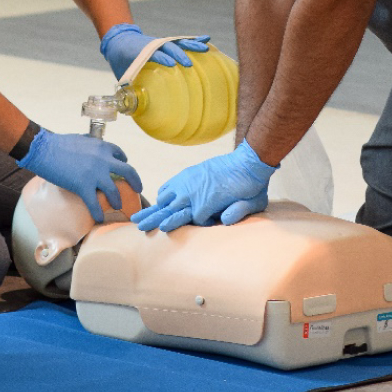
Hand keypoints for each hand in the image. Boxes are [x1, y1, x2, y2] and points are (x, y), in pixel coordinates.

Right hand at [17, 128, 141, 218]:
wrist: (43, 150)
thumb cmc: (57, 142)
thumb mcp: (81, 139)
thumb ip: (91, 144)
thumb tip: (92, 146)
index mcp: (102, 147)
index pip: (120, 155)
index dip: (124, 162)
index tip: (124, 168)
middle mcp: (103, 160)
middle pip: (128, 172)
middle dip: (135, 182)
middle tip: (137, 189)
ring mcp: (95, 174)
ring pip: (114, 190)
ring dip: (117, 200)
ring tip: (117, 205)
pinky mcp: (83, 186)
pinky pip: (94, 203)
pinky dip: (98, 212)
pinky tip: (99, 218)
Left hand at [99, 22, 210, 79]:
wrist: (120, 42)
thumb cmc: (122, 62)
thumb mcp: (123, 75)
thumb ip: (128, 88)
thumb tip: (132, 106)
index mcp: (140, 53)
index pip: (152, 54)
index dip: (161, 58)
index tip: (170, 65)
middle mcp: (153, 46)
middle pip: (167, 47)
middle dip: (178, 54)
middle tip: (188, 64)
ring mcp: (161, 44)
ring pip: (176, 43)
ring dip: (191, 45)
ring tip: (205, 50)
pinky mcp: (166, 44)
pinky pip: (180, 42)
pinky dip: (193, 40)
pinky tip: (207, 40)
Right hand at [131, 140, 275, 231]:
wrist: (248, 161)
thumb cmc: (251, 187)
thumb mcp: (252, 202)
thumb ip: (238, 212)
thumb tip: (225, 220)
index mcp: (206, 202)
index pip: (191, 221)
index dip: (191, 227)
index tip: (185, 229)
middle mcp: (193, 192)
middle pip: (168, 210)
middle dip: (154, 220)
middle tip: (139, 226)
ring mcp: (189, 182)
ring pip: (166, 198)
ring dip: (155, 207)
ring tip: (141, 216)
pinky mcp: (189, 174)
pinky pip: (170, 185)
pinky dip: (163, 193)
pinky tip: (159, 200)